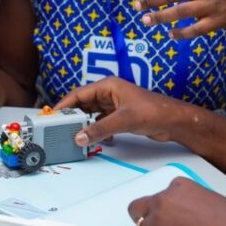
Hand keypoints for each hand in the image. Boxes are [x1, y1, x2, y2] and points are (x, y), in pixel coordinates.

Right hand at [55, 76, 186, 145]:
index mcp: (108, 86)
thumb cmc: (152, 111)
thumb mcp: (123, 121)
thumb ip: (99, 129)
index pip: (79, 94)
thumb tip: (79, 137)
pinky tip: (98, 139)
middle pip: (83, 104)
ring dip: (86, 125)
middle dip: (73, 117)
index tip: (52, 115)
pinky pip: (101, 122)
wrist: (173, 121)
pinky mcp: (119, 115)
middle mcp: (109, 93)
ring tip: (76, 137)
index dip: (64, 105)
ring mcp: (114, 104)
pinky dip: (97, 130)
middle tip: (61, 129)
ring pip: (92, 114)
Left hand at [128, 177, 225, 225]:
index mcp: (175, 185)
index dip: (160, 210)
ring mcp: (160, 220)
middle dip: (142, 220)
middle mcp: (163, 199)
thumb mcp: (201, 195)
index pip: (155, 197)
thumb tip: (175, 215)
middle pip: (136, 209)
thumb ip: (182, 200)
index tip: (168, 219)